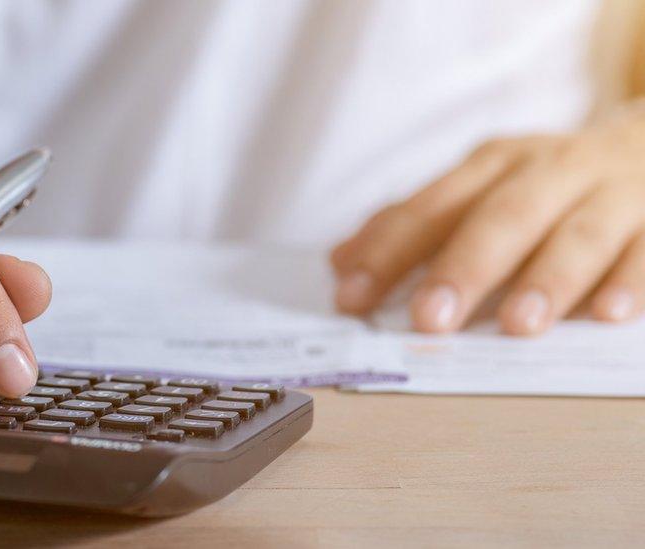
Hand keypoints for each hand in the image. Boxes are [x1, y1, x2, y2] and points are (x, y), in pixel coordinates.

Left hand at [332, 104, 644, 334]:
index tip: (351, 296)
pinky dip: (631, 279)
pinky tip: (609, 313)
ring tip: (516, 324)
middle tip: (429, 318)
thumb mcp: (480, 189)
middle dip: (463, 267)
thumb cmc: (545, 182)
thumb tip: (340, 263)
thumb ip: (414, 226)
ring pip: (578, 233)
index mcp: (494, 164)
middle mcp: (549, 172)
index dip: (388, 252)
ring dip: (547, 278)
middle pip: (501, 216)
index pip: (431, 209)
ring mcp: (610, 193)